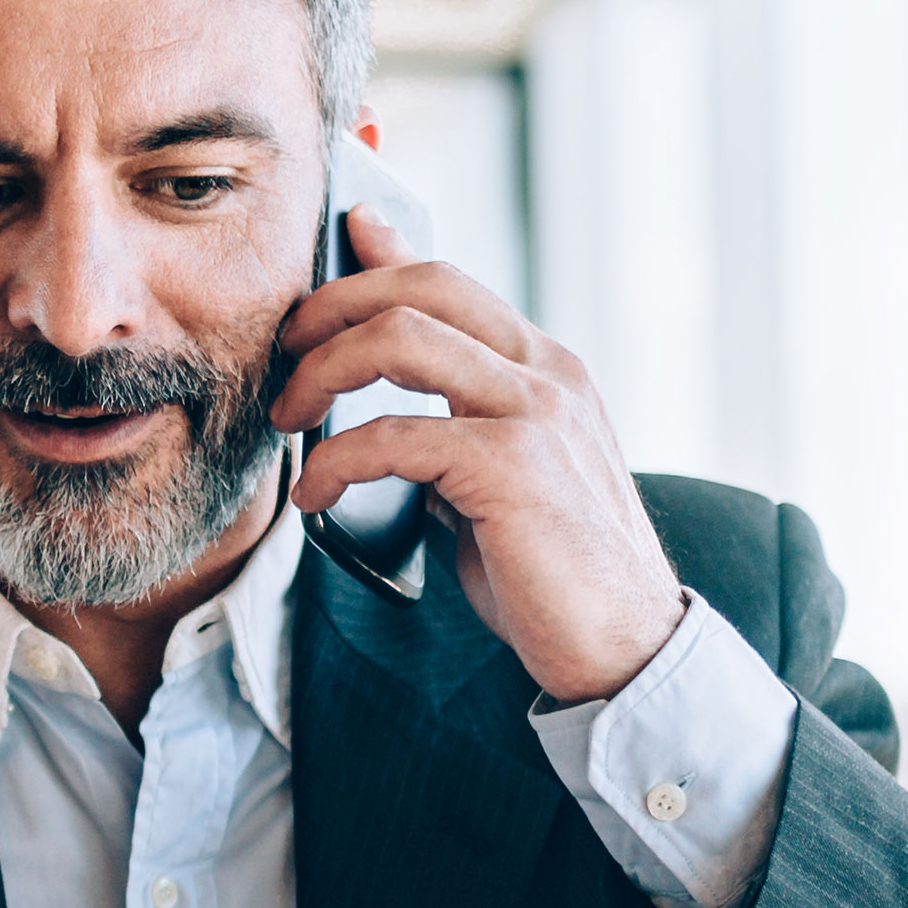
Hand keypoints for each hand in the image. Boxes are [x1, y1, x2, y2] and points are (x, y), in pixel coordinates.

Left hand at [271, 207, 685, 705]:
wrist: (624, 647)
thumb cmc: (550, 568)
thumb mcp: (493, 471)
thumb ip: (447, 417)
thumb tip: (388, 385)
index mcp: (546, 367)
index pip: (447, 281)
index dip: (375, 261)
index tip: (316, 278)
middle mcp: (548, 372)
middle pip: (420, 285)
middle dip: (331, 308)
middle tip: (282, 357)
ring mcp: (535, 412)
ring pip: (400, 337)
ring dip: (321, 372)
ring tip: (290, 422)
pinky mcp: (512, 466)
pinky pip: (393, 436)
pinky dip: (336, 462)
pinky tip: (316, 499)